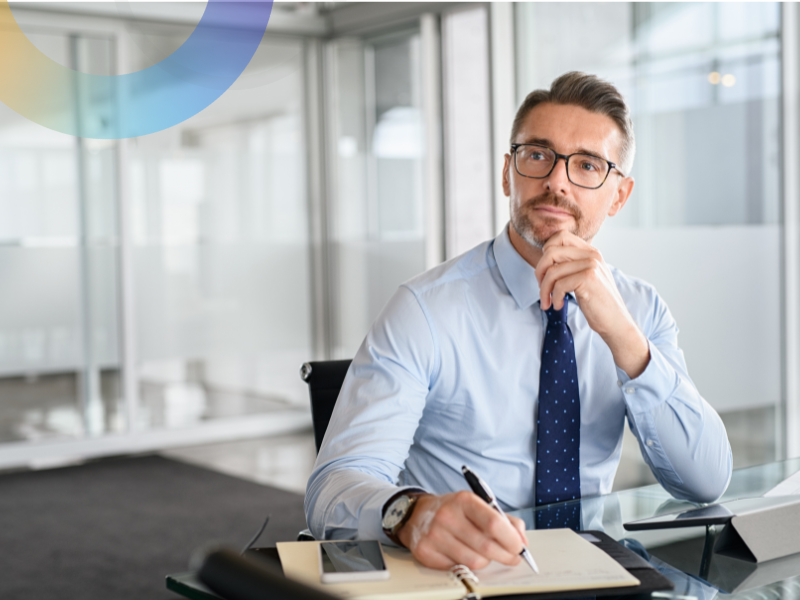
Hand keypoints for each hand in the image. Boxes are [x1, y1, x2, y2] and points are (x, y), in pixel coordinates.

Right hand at [396, 492, 527, 570]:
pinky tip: (463, 553)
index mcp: (464, 501)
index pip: (494, 523)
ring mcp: (435, 536)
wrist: (417, 514)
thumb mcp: (478, 505)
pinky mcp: (426, 553)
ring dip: (486, 561)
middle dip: (506, 556)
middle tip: (512, 557)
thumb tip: (522, 541)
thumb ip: (504, 520)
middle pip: (487, 547)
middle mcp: (447, 516)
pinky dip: (466, 565)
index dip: (511, 539)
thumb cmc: (454, 510)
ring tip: (484, 553)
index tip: (519, 547)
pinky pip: (458, 568)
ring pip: (474, 562)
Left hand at [535, 231, 649, 377]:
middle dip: (539, 272)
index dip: (545, 252)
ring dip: (544, 290)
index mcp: (590, 251)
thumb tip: (545, 258)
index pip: (560, 236)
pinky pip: (559, 284)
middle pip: (551, 252)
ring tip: (547, 302)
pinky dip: (554, 298)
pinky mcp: (588, 278)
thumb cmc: (597, 302)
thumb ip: (571, 264)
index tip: (545, 272)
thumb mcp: (585, 277)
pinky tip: (559, 306)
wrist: (616, 322)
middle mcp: (592, 254)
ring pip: (552, 271)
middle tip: (542, 289)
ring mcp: (591, 265)